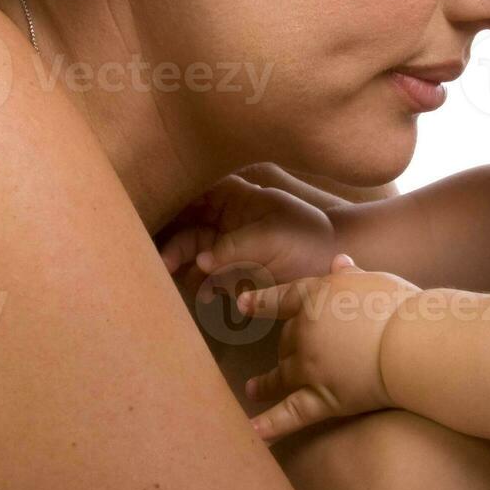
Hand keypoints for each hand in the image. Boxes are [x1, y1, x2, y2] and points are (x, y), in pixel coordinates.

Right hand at [157, 174, 338, 297]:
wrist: (331, 265)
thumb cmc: (305, 238)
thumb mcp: (271, 236)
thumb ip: (235, 247)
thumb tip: (202, 261)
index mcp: (234, 198)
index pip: (196, 194)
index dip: (174, 203)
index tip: (157, 220)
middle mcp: (224, 220)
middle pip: (188, 228)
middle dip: (175, 245)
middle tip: (164, 265)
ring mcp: (227, 247)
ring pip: (194, 255)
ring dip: (186, 268)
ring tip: (183, 282)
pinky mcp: (231, 272)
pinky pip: (207, 279)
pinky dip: (203, 286)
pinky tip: (206, 295)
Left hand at [237, 254, 420, 441]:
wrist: (412, 343)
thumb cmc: (400, 308)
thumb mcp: (374, 281)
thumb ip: (350, 275)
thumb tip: (338, 261)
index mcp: (316, 297)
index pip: (282, 299)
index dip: (261, 303)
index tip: (243, 305)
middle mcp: (305, 331)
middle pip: (286, 341)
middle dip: (286, 349)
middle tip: (284, 358)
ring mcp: (310, 366)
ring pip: (281, 375)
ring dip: (265, 383)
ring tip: (252, 390)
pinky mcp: (324, 398)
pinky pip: (291, 414)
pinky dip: (270, 424)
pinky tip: (253, 433)